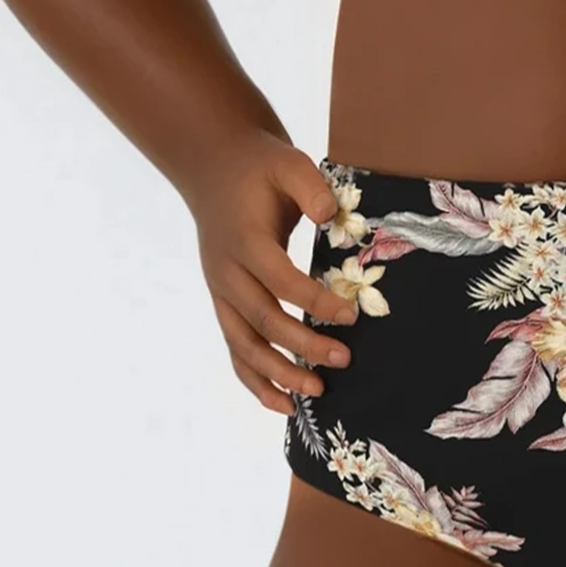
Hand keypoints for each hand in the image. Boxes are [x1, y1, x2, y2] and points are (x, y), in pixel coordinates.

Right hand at [190, 129, 357, 413]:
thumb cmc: (259, 168)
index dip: (314, 302)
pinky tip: (283, 403)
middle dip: (302, 346)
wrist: (215, 168)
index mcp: (245, 241)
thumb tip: (333, 216)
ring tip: (316, 393)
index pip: (280, 280)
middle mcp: (227, 274)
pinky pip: (235, 349)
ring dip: (277, 374)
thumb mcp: (288, 163)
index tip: (351, 315)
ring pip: (243, 345)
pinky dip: (254, 380)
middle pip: (262, 320)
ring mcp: (221, 293)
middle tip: (344, 360)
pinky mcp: (224, 303)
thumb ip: (311, 188)